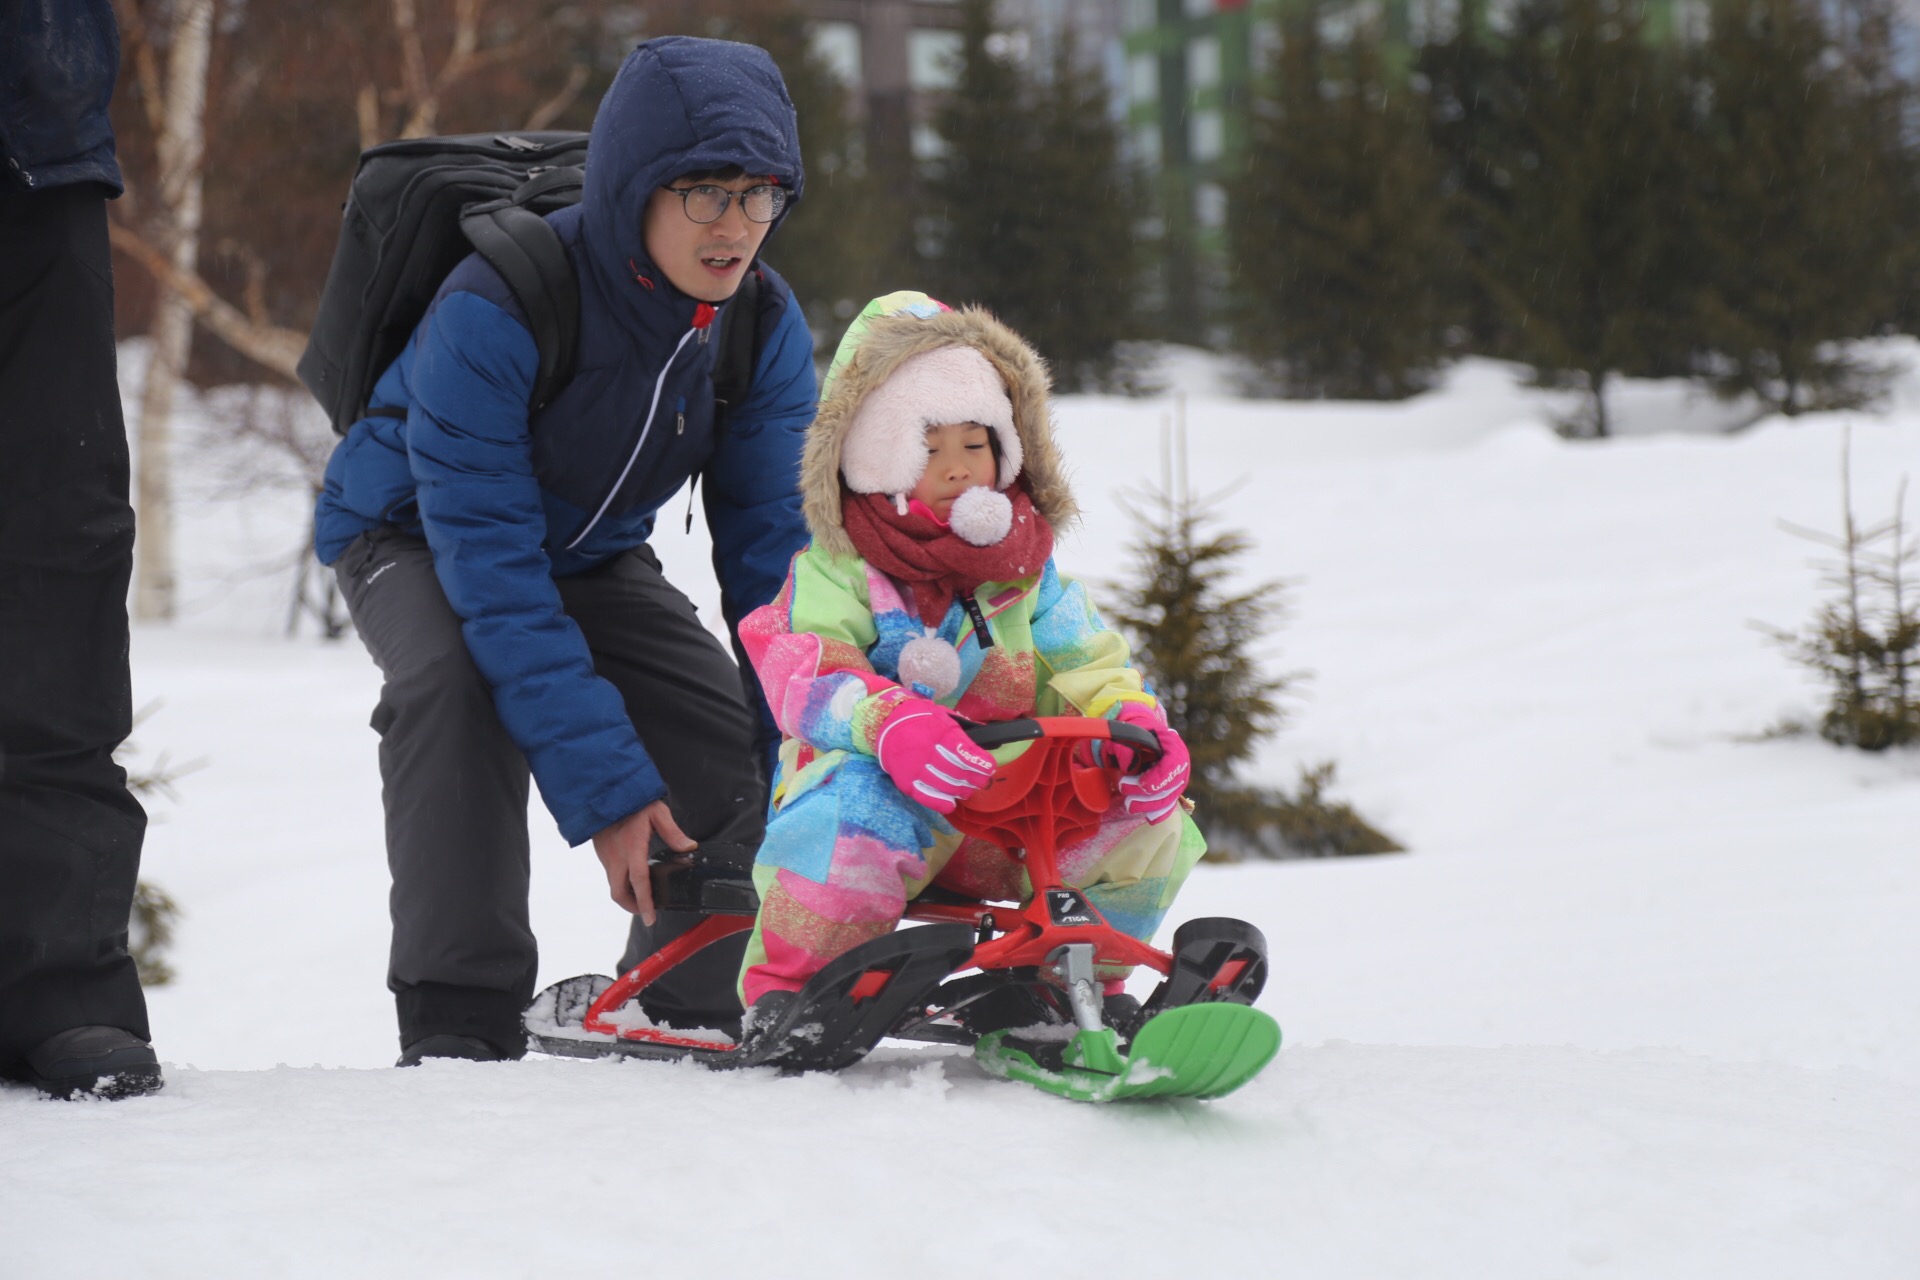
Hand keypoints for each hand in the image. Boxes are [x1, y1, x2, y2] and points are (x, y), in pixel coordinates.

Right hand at [591, 799, 696, 925]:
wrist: (604, 793)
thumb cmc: (633, 802)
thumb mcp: (657, 813)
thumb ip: (673, 832)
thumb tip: (690, 847)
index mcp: (632, 848)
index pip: (639, 882)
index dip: (645, 903)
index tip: (651, 918)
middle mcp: (616, 857)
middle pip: (619, 893)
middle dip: (632, 907)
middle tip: (647, 912)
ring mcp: (607, 857)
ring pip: (614, 886)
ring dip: (626, 896)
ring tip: (643, 898)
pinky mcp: (602, 854)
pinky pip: (611, 876)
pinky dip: (621, 884)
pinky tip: (633, 880)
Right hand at [874, 698, 995, 813]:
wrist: (886, 724)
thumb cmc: (920, 719)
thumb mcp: (943, 716)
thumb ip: (964, 730)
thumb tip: (988, 738)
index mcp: (940, 733)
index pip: (967, 753)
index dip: (982, 764)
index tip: (989, 767)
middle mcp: (928, 752)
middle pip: (959, 773)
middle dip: (976, 779)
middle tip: (981, 780)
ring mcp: (916, 769)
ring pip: (946, 787)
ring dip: (962, 791)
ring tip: (967, 789)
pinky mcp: (906, 782)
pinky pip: (926, 797)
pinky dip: (942, 803)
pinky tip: (951, 803)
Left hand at [1114, 703, 1190, 823]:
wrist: (1138, 738)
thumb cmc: (1131, 735)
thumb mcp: (1125, 734)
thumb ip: (1125, 747)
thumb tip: (1129, 766)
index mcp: (1171, 743)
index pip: (1174, 763)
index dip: (1160, 778)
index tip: (1142, 785)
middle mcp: (1180, 762)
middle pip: (1172, 785)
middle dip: (1148, 794)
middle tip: (1123, 789)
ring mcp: (1177, 778)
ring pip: (1169, 798)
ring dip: (1149, 805)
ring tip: (1129, 804)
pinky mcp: (1171, 791)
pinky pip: (1169, 805)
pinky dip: (1160, 813)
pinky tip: (1149, 818)